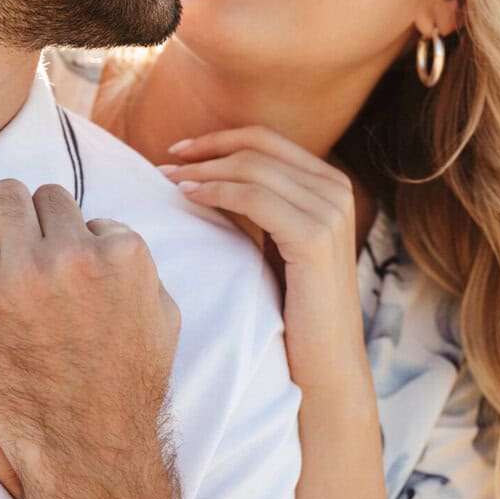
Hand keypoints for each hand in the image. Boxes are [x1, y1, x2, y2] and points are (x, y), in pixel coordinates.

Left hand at [0, 180, 180, 488]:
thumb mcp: (163, 321)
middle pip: (45, 196)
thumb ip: (143, 271)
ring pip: (4, 196)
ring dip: (2, 213)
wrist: (83, 449)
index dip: (79, 242)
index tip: (66, 267)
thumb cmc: (125, 392)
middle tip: (27, 244)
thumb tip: (113, 240)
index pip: (92, 216)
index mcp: (125, 255)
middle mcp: (76, 255)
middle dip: (39, 218)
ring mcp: (26, 273)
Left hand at [160, 127, 368, 392]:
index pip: (267, 139)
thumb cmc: (296, 305)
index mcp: (330, 183)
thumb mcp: (282, 241)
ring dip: (204, 170)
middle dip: (205, 150)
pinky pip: (253, 198)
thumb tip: (212, 173)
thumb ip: (266, 203)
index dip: (219, 138)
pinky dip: (216, 192)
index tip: (179, 150)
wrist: (326, 360)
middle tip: (164, 162)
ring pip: (252, 168)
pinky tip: (189, 197)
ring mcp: (329, 212)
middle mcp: (336, 189)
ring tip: (168, 181)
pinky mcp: (314, 237)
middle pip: (258, 147)